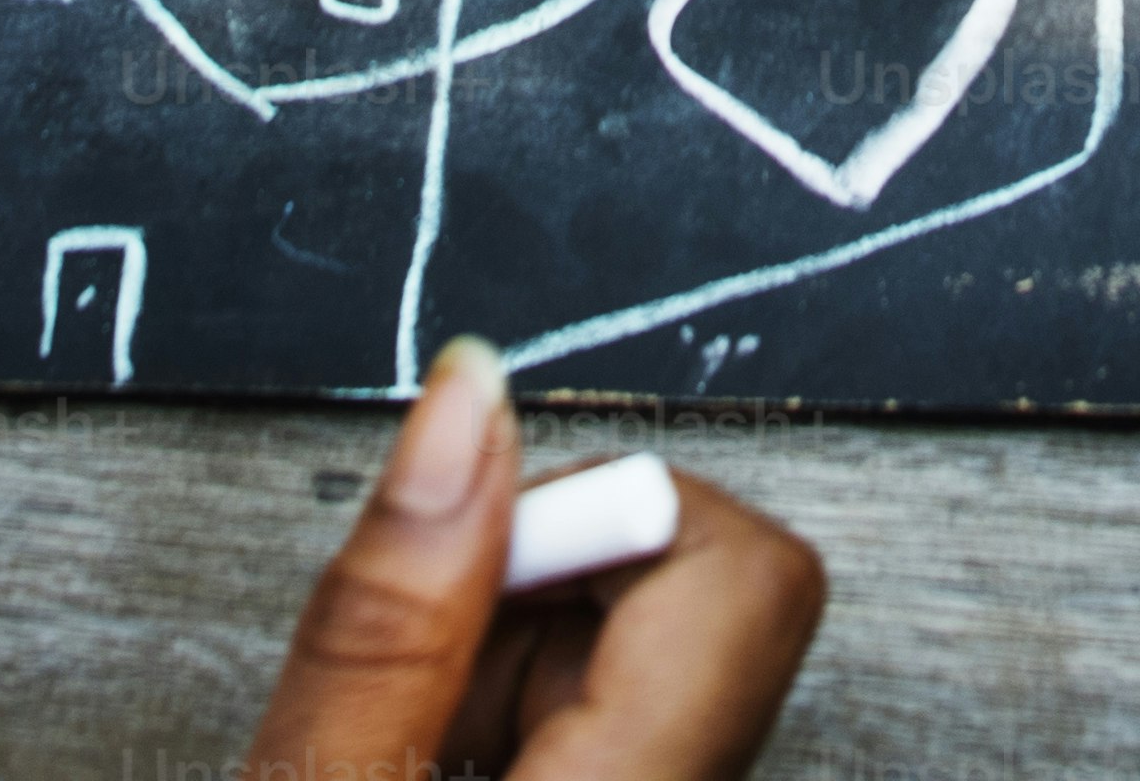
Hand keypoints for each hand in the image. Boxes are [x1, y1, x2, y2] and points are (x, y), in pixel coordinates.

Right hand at [245, 344, 826, 780]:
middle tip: (420, 686)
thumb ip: (389, 615)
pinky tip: (437, 766)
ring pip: (645, 653)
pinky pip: (618, 717)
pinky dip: (518, 711)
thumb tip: (468, 396)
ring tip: (413, 750)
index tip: (487, 561)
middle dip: (534, 597)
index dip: (599, 528)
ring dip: (514, 664)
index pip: (750, 573)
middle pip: (694, 595)